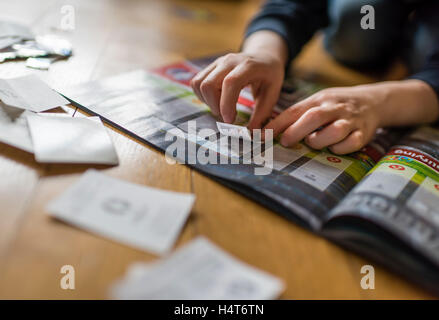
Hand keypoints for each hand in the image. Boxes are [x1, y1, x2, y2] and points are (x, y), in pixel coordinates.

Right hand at [190, 52, 283, 127]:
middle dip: (214, 106)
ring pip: (199, 84)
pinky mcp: (210, 67)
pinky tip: (216, 101)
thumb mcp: (273, 93)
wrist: (263, 57)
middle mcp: (229, 61)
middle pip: (208, 85)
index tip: (230, 121)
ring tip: (222, 108)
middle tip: (227, 116)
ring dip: (207, 102)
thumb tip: (251, 132)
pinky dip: (202, 96)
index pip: (230, 83)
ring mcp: (217, 63)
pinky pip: (196, 82)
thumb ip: (262, 113)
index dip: (227, 104)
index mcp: (248, 66)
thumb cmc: (269, 76)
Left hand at [265, 86, 382, 153]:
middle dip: (296, 131)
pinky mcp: (363, 133)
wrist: (373, 101)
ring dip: (320, 140)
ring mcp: (350, 120)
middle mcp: (334, 108)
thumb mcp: (317, 103)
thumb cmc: (335, 106)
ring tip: (312, 143)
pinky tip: (333, 148)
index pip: (294, 111)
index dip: (277, 124)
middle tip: (286, 142)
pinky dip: (340, 148)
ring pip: (335, 130)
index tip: (261, 135)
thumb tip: (269, 132)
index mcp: (319, 100)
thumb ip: (297, 115)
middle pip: (314, 117)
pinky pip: (352, 143)